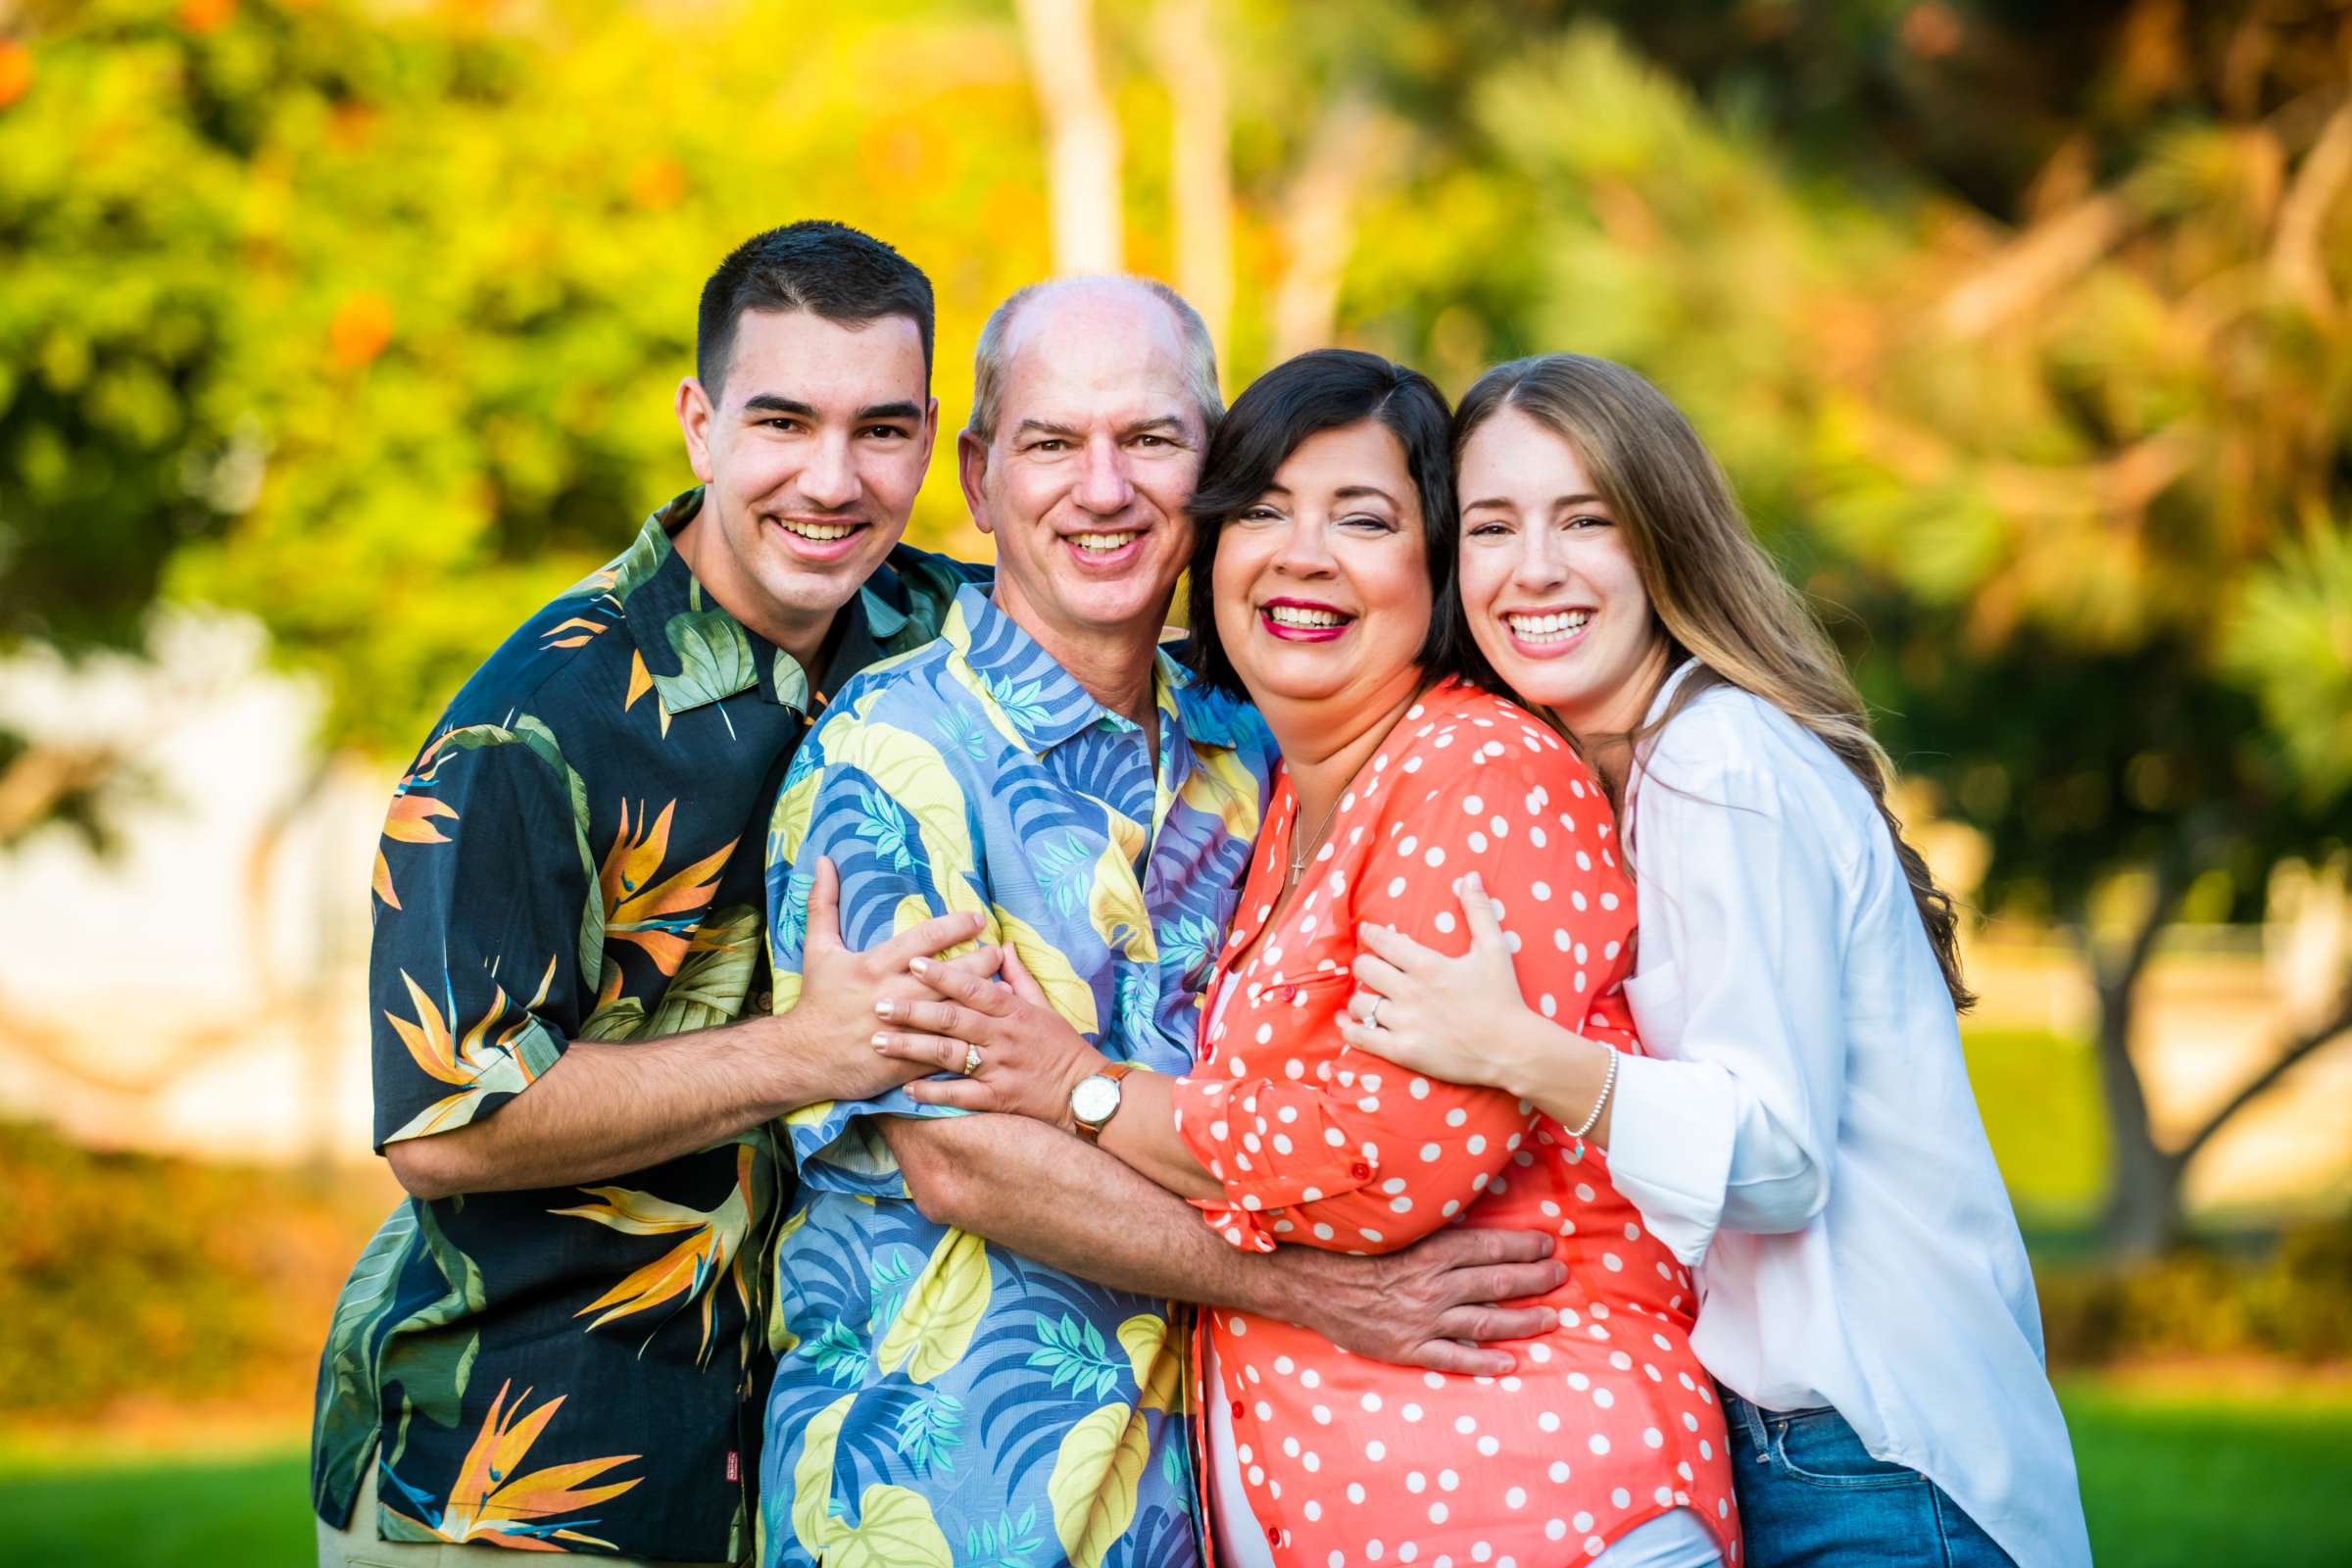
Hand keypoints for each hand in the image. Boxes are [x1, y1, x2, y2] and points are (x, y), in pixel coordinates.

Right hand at [776, 858, 997, 1103]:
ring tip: (1007, 985)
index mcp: (874, 965)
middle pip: (948, 974)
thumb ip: (824, 904)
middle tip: (999, 951)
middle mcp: (891, 995)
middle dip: (980, 961)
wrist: (802, 1058)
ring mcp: (902, 1030)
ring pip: (953, 1010)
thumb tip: (823, 861)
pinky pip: (944, 1047)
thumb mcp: (817, 948)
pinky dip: (969, 1036)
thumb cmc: (816, 1000)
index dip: (956, 926)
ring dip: (982, 998)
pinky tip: (989, 1026)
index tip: (978, 918)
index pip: (924, 939)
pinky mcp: (906, 1060)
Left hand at [871, 945, 1111, 1127]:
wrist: (1085, 1092)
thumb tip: (1001, 944)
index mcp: (1013, 1009)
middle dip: (913, 1010)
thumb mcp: (1044, 1005)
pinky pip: (960, 1095)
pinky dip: (933, 1092)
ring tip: (878, 1042)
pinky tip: (906, 1089)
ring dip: (911, 1048)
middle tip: (878, 1004)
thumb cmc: (1061, 1045)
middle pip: (952, 1019)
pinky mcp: (998, 1098)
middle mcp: (1003, 1036)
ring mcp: (999, 1068)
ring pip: (949, 1055)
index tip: (912, 963)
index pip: (973, 987)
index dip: (942, 974)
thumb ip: (1018, 976)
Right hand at [1278, 1226, 1565, 1375]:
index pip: (1489, 1247)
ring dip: (1523, 1320)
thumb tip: (1473, 1226)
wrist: (1308, 1283)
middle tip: (1559, 1276)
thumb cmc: (1352, 1252)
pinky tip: (1510, 1363)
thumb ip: (1434, 1232)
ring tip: (1551, 1319)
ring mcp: (1421, 1320)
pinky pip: (1454, 1358)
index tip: (1547, 1246)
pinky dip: (1484, 1362)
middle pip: (1495, 1283)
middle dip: (1533, 1280)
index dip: (1523, 1247)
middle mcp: (1432, 1285)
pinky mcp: (1407, 1348)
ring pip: (1485, 1321)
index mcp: (1429, 1251)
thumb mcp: (1396, 1231)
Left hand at [1343, 871, 1551, 1093]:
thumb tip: (1468, 876)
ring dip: (1361, 998)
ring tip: (1369, 997)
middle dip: (1365, 964)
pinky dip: (1351, 1029)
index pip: (1382, 941)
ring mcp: (1404, 1024)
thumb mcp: (1495, 949)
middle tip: (1371, 966)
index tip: (1368, 933)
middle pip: (1364, 969)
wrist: (1512, 1050)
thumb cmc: (1504, 998)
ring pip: (1359, 1004)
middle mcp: (1410, 993)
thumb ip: (1479, 911)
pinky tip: (1351, 1024)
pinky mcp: (1402, 1051)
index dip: (1371, 934)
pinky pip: (1360, 1037)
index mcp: (1428, 965)